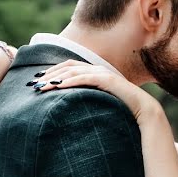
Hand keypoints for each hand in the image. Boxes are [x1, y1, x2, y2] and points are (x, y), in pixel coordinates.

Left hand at [35, 60, 161, 120]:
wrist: (143, 110)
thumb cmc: (123, 108)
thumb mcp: (101, 102)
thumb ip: (88, 98)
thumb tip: (72, 106)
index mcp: (95, 72)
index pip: (69, 67)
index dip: (53, 71)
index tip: (38, 80)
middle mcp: (98, 69)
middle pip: (68, 66)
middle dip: (49, 74)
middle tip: (34, 83)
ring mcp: (102, 73)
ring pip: (73, 71)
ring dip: (55, 78)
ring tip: (41, 87)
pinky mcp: (107, 80)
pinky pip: (83, 78)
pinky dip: (69, 81)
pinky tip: (57, 87)